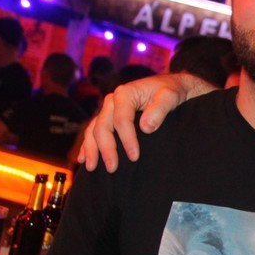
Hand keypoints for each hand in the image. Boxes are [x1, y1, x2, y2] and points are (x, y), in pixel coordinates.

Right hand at [77, 73, 211, 172]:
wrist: (171, 86)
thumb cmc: (171, 91)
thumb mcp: (170, 96)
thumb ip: (160, 109)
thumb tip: (145, 127)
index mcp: (125, 94)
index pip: (121, 120)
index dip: (127, 140)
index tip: (134, 157)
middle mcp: (112, 100)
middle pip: (103, 126)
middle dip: (106, 149)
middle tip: (113, 168)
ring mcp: (109, 109)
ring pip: (94, 130)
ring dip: (91, 149)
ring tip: (92, 167)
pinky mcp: (109, 117)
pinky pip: (93, 130)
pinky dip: (88, 144)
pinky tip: (83, 158)